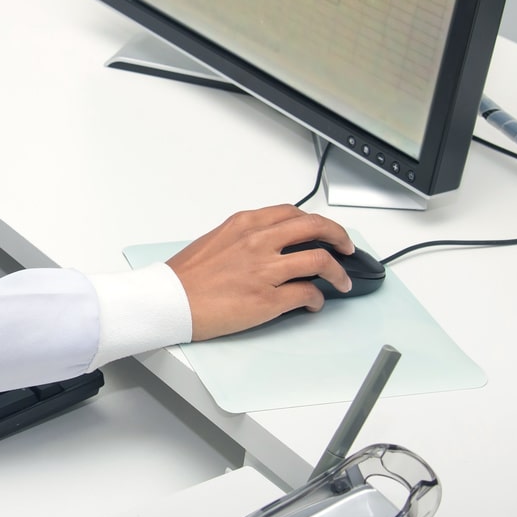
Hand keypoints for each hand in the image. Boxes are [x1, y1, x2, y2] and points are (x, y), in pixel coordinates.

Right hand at [167, 205, 355, 340]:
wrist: (169, 300)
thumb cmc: (186, 276)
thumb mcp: (217, 240)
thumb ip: (247, 237)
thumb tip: (271, 246)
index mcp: (246, 224)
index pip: (294, 213)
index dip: (317, 222)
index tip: (325, 231)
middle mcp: (259, 241)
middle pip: (316, 228)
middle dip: (340, 237)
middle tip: (347, 248)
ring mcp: (266, 270)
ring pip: (320, 261)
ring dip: (338, 273)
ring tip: (342, 281)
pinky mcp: (268, 299)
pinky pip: (307, 294)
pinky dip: (317, 299)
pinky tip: (314, 303)